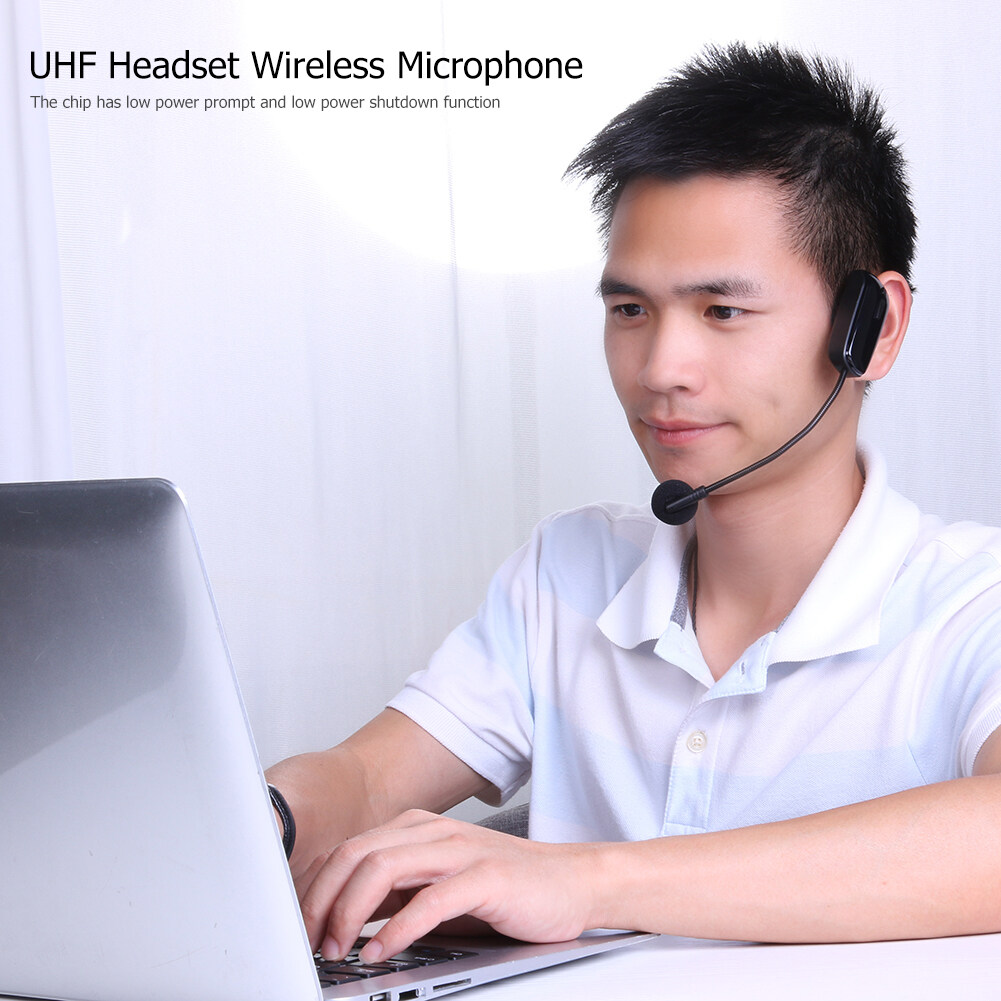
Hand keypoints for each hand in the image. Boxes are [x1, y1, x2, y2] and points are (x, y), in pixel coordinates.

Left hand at [298, 810, 600, 962]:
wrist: (572, 881)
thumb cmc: (506, 888)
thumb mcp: (441, 884)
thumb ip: (398, 891)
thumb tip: (345, 916)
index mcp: (419, 828)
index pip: (350, 849)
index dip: (318, 888)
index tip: (301, 926)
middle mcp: (435, 831)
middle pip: (358, 854)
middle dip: (323, 900)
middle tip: (310, 942)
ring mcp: (460, 850)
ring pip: (384, 868)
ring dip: (351, 912)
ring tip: (338, 948)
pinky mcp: (486, 877)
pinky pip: (429, 900)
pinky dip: (396, 928)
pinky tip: (380, 951)